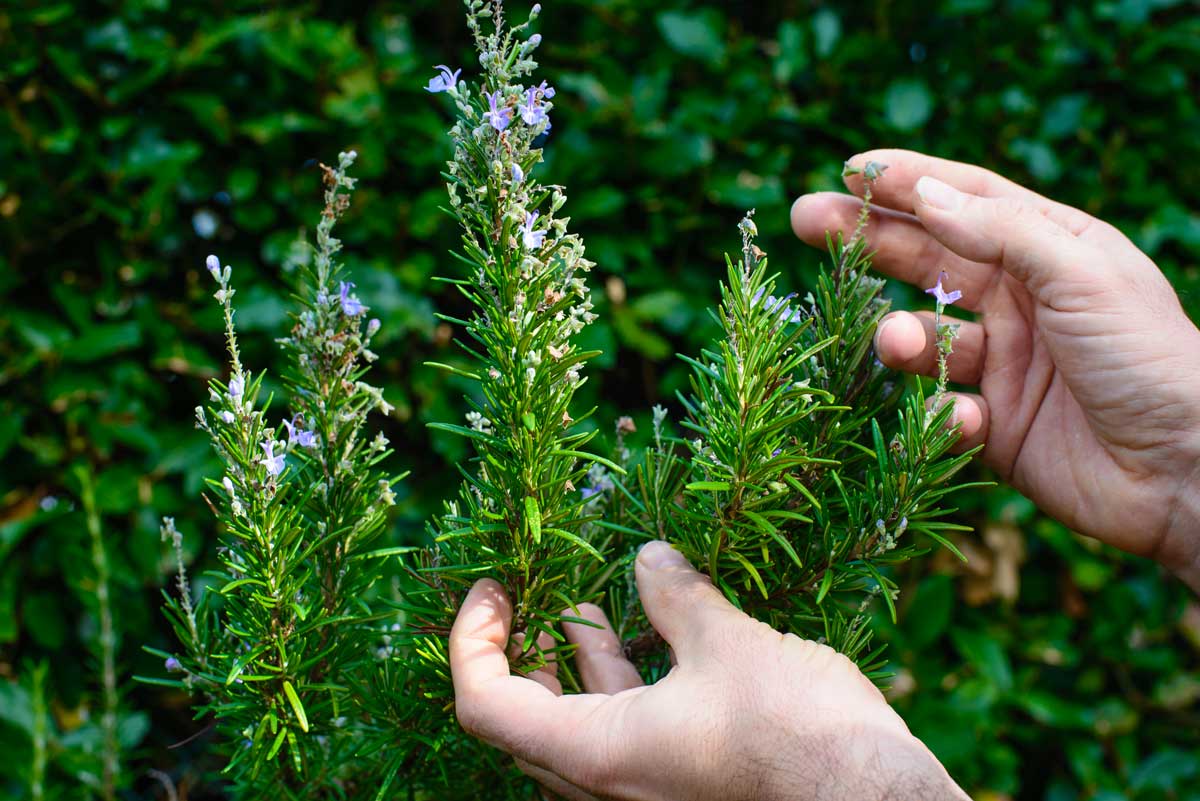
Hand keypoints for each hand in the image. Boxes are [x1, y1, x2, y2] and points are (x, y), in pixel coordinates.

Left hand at [451, 541, 967, 800]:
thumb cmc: (797, 731)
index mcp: (596, 755)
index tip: (496, 588)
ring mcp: (645, 792)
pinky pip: (629, 736)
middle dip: (523, 653)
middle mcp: (607, 788)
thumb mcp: (726, 644)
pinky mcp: (682, 786)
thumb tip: (647, 558)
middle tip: (531, 600)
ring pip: (581, 729)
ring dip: (578, 666)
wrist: (877, 799)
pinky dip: (626, 686)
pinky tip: (655, 637)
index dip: (473, 640)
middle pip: (524, 720)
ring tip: (584, 610)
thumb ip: (675, 598)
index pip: (485, 704)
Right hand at [791, 149, 1199, 589]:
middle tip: (805, 220)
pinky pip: (941, 410)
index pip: (966, 201)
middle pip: (926, 259)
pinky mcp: (993, 427)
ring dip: (902, 338)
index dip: (907, 182)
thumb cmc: (1147, 356)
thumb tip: (924, 195)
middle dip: (865, 240)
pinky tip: (970, 422)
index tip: (849, 169)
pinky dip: (943, 416)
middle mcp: (1020, 300)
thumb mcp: (1080, 274)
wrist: (1187, 469)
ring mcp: (1003, 364)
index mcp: (1049, 250)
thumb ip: (999, 232)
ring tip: (896, 343)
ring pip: (924, 338)